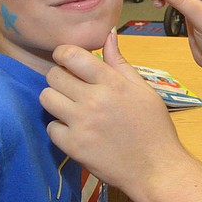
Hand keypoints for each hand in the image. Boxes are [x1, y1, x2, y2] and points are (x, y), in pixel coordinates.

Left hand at [40, 30, 182, 190]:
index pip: (72, 55)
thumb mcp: (143, 89)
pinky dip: (60, 127)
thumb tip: (108, 34)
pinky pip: (51, 127)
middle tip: (72, 85)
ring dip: (56, 99)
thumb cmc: (153, 126)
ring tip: (70, 105)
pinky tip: (75, 129)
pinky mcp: (72, 146)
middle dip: (60, 76)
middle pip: (53, 75)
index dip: (63, 53)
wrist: (155, 167)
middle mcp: (93, 100)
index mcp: (112, 83)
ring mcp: (80, 124)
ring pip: (47, 98)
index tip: (66, 58)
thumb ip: (120, 62)